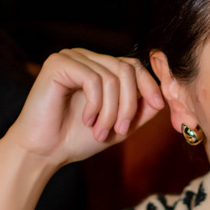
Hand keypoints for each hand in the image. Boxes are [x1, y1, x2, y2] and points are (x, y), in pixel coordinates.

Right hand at [6, 49, 164, 167]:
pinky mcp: (58, 64)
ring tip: (101, 131)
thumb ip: (141, 110)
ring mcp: (71, 58)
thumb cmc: (77, 139)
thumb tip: (164, 96)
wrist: (44, 152)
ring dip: (112, 110)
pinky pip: (93, 79)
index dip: (149, 84)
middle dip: (130, 103)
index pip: (133, 65)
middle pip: (126, 69)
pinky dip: (96, 105)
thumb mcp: (120, 124)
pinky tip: (86, 120)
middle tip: (121, 129)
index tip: (158, 105)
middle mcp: (86, 58)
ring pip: (112, 77)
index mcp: (99, 68)